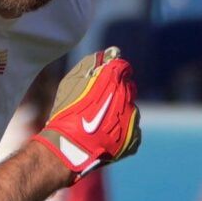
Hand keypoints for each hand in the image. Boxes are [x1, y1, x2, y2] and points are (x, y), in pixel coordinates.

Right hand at [30, 47, 141, 180]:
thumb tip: (110, 53)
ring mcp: (132, 119)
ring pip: (130, 110)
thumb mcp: (72, 81)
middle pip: (128, 89)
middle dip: (117, 93)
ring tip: (100, 124)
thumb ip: (92, 63)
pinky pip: (132, 131)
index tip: (105, 80)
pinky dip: (122, 133)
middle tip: (99, 105)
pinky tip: (106, 137)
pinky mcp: (134, 139)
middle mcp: (128, 96)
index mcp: (114, 78)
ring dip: (120, 113)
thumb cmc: (67, 113)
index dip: (113, 73)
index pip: (123, 68)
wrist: (70, 147)